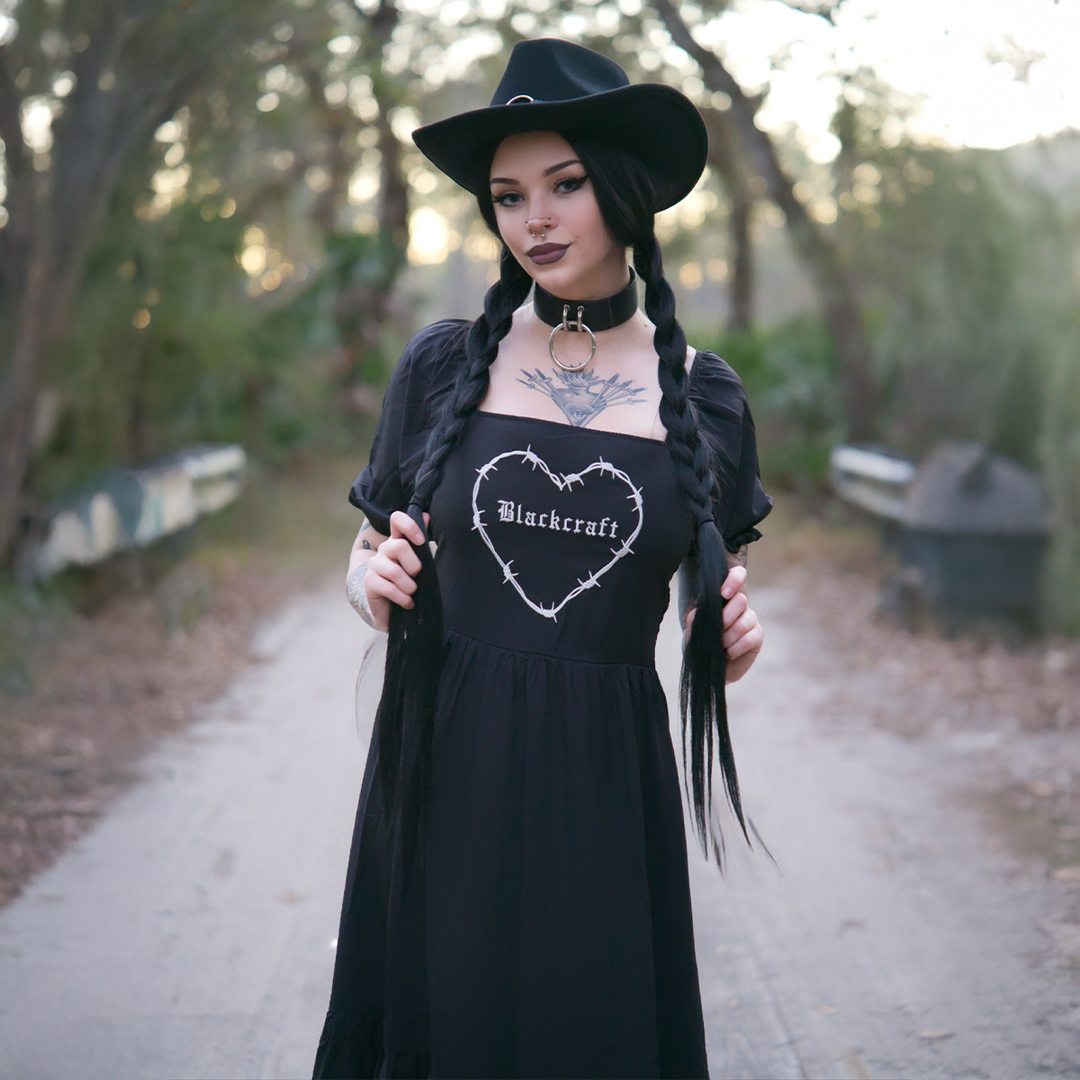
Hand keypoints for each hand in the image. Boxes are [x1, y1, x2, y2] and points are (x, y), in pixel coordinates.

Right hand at [362, 510, 428, 630]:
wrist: (393, 611)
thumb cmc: (408, 582)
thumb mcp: (418, 562)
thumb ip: (420, 540)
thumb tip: (427, 515)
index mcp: (397, 541)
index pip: (397, 520)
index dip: (410, 526)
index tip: (420, 541)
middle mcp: (384, 550)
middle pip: (400, 546)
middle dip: (414, 565)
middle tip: (417, 576)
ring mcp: (374, 565)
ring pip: (395, 571)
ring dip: (410, 586)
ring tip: (412, 593)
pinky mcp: (369, 582)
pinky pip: (389, 588)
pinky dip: (403, 598)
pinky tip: (408, 602)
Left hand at [682, 565, 763, 682]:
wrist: (709, 669)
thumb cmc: (702, 645)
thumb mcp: (692, 632)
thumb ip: (694, 620)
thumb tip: (698, 611)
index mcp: (724, 598)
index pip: (737, 576)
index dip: (734, 579)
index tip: (723, 594)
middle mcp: (740, 606)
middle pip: (741, 600)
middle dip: (726, 617)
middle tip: (718, 629)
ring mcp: (750, 620)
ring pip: (745, 620)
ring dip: (729, 636)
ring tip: (720, 646)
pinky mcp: (757, 636)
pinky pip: (750, 637)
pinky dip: (736, 647)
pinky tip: (728, 653)